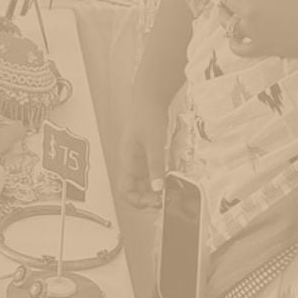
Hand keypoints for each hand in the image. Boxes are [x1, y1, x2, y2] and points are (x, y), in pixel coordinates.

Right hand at [117, 81, 170, 208]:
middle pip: (136, 190)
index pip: (125, 191)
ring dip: (156, 189)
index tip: (154, 202)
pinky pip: (153, 172)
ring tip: (170, 189)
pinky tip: (172, 176)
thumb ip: (156, 166)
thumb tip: (158, 189)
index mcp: (127, 160)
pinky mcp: (150, 154)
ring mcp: (141, 159)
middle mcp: (132, 162)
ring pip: (146, 183)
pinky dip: (161, 177)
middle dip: (149, 198)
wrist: (151, 96)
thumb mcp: (154, 142)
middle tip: (165, 199)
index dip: (137, 201)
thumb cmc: (147, 114)